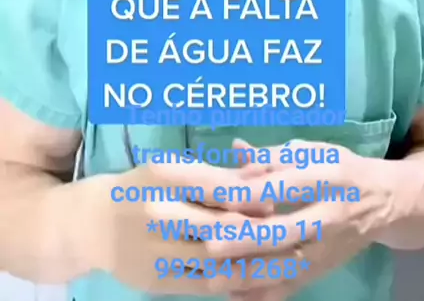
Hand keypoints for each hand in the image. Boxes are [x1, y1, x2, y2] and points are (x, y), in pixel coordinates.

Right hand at [86, 158, 287, 295]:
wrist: (94, 225)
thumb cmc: (144, 187)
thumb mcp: (175, 169)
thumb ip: (218, 175)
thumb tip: (264, 178)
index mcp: (164, 177)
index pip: (216, 187)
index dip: (252, 195)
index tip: (280, 198)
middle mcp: (158, 214)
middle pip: (219, 228)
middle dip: (262, 233)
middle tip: (297, 231)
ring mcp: (156, 252)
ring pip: (217, 262)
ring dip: (258, 263)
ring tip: (293, 259)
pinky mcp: (159, 283)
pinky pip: (205, 285)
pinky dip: (236, 283)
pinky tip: (262, 278)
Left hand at [220, 139, 392, 300]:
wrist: (388, 202)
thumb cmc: (341, 169)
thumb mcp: (313, 151)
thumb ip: (273, 155)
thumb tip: (237, 150)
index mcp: (327, 178)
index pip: (287, 185)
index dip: (253, 191)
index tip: (219, 195)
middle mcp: (329, 216)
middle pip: (286, 232)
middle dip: (248, 240)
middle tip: (212, 244)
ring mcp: (327, 248)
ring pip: (287, 267)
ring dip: (250, 274)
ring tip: (215, 276)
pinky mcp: (324, 269)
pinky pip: (293, 286)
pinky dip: (266, 295)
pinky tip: (237, 296)